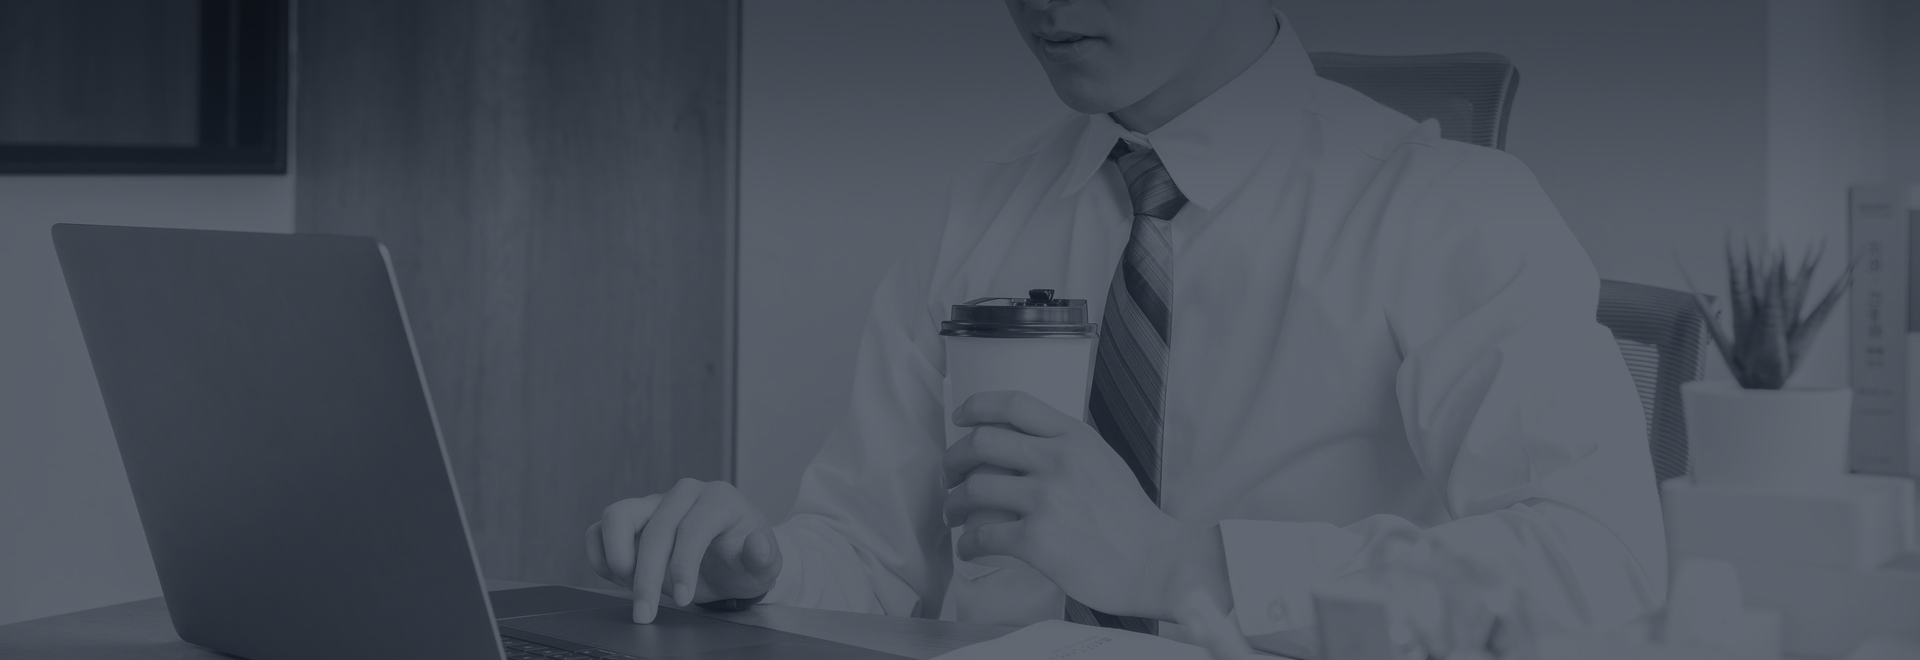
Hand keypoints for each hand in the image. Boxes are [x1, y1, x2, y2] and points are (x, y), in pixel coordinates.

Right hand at [586, 479, 780, 623]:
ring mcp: (654, 503)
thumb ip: (764, 556)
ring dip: (618, 558)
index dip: (683, 566)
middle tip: (646, 613)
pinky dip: (602, 557)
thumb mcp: (765, 564)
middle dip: (646, 577)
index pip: (692, 528)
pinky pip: (599, 529)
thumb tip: (757, 545)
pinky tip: (622, 580)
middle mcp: (684, 494)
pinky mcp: (632, 519)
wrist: (730, 561)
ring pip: (616, 515)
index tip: (683, 600)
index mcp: (719, 498)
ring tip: (632, 588)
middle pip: (654, 529)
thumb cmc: (744, 561)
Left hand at [941, 390, 1228, 620]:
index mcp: (1074, 437)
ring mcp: (1045, 499)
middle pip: (981, 443)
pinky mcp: (1036, 539)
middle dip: (954, 460)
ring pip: (973, 489)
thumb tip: (1026, 445)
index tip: (960, 418)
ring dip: (954, 503)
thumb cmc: (1131, 519)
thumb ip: (1066, 447)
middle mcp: (1057, 460)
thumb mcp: (1104, 461)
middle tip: (949, 476)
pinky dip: (967, 544)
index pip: (1013, 404)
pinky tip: (969, 549)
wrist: (1156, 564)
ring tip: (954, 514)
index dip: (977, 406)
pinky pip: (982, 536)